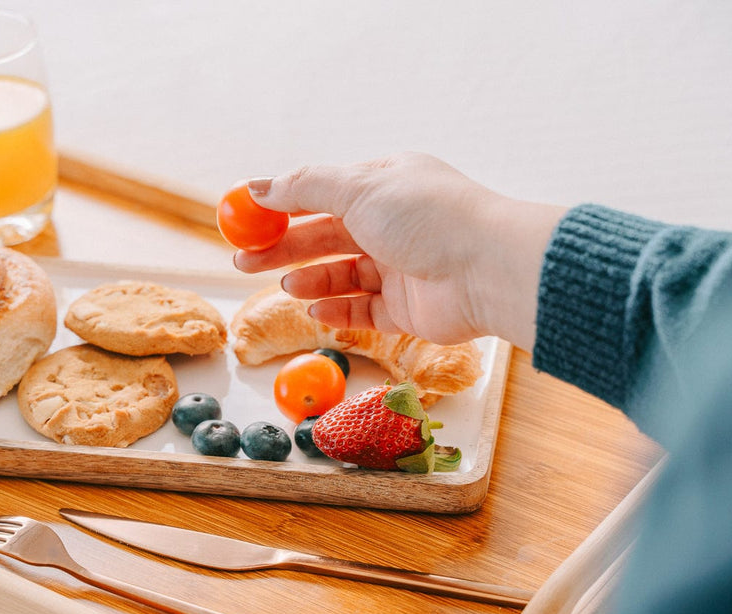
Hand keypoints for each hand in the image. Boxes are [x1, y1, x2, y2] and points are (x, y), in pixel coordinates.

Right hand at [232, 152, 564, 349]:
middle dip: (283, 249)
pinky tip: (315, 310)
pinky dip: (336, 310)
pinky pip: (362, 310)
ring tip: (286, 285)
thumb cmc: (429, 218)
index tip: (244, 219)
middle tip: (242, 261)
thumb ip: (304, 187)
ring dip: (310, 280)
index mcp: (385, 185)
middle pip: (324, 236)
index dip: (280, 206)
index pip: (322, 192)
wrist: (488, 269)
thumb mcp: (359, 188)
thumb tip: (257, 186)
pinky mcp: (407, 309)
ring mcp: (400, 268)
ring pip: (341, 275)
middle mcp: (392, 224)